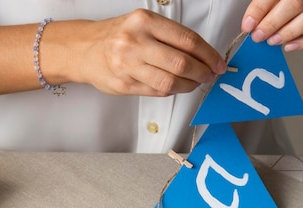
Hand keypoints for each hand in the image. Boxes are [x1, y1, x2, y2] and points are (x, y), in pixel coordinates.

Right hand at [73, 9, 226, 95]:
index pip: (187, 39)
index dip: (209, 54)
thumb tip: (203, 55)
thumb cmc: (118, 36)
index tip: (218, 63)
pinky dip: (172, 91)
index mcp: (144, 21)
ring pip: (170, 81)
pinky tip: (177, 86)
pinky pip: (157, 91)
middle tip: (209, 75)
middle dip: (202, 72)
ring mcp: (128, 65)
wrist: (85, 50)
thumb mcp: (143, 24)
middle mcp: (135, 41)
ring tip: (195, 82)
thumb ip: (170, 37)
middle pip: (181, 62)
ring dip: (189, 85)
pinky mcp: (124, 85)